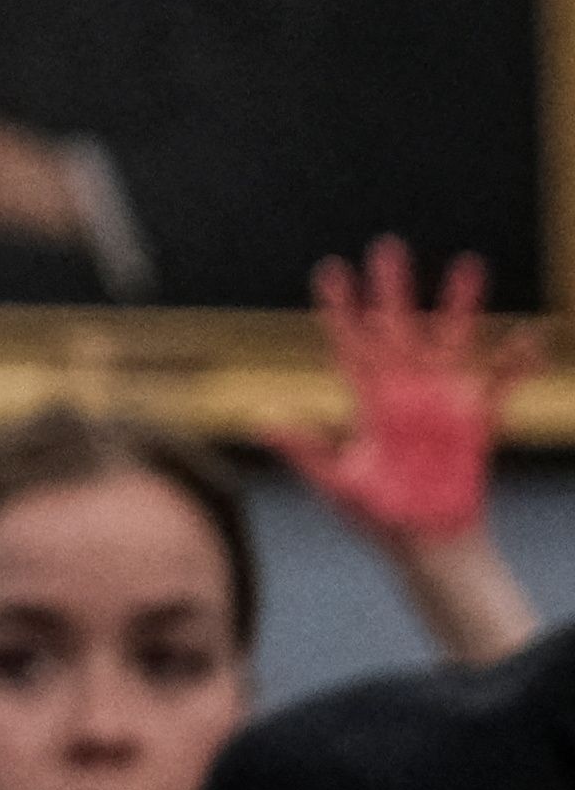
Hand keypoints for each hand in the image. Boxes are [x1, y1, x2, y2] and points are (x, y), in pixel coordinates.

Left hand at [269, 238, 539, 545]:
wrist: (424, 544)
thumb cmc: (377, 518)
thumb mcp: (336, 481)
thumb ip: (304, 448)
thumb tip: (261, 418)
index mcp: (369, 401)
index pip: (351, 344)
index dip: (341, 309)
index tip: (331, 271)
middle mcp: (405, 392)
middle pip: (398, 328)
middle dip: (393, 289)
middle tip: (388, 245)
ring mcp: (442, 403)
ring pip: (450, 342)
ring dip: (458, 307)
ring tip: (469, 265)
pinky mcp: (476, 421)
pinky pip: (498, 384)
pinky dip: (514, 362)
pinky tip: (528, 337)